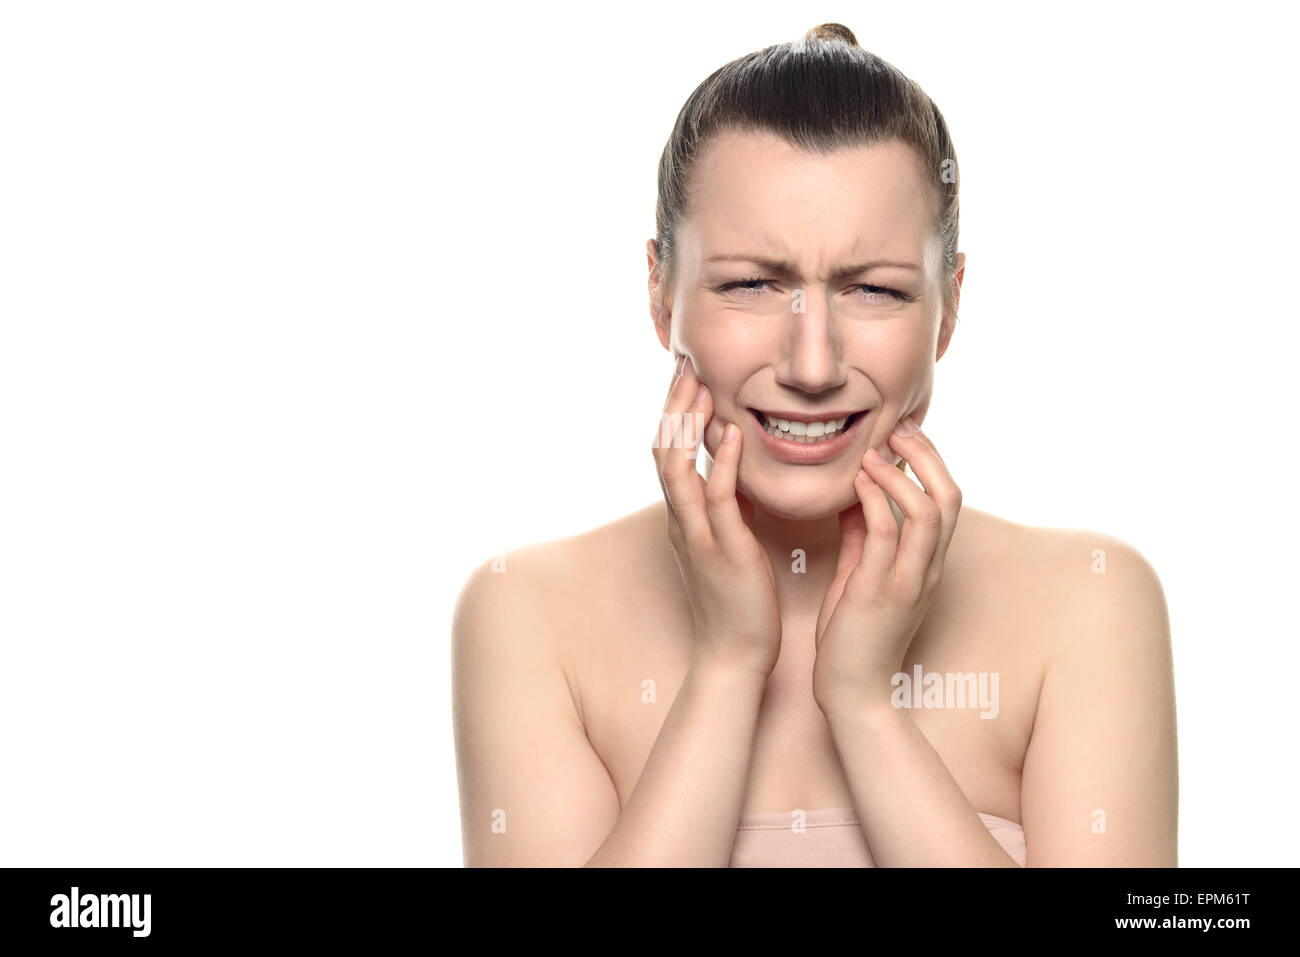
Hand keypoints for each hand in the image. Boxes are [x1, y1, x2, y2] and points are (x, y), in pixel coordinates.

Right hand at [653, 354, 781, 677]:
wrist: (737, 655)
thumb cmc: (740, 601)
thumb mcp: (729, 541)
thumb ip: (728, 504)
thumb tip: (736, 468)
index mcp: (683, 517)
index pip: (668, 452)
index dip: (675, 412)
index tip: (688, 374)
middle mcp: (681, 521)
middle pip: (662, 450)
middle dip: (673, 406)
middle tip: (685, 364)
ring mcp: (697, 535)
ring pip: (677, 469)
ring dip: (686, 425)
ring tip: (700, 386)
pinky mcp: (723, 551)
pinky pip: (716, 499)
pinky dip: (721, 463)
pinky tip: (733, 434)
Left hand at [811, 418, 962, 717]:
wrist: (851, 693)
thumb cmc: (852, 637)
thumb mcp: (861, 576)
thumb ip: (863, 537)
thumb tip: (856, 496)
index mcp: (925, 564)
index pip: (945, 501)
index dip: (930, 462)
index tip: (903, 433)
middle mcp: (927, 569)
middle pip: (950, 497)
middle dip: (927, 456)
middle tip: (899, 428)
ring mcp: (909, 580)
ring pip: (929, 511)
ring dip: (903, 473)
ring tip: (876, 450)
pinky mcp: (882, 591)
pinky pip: (887, 533)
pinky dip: (876, 499)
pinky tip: (857, 481)